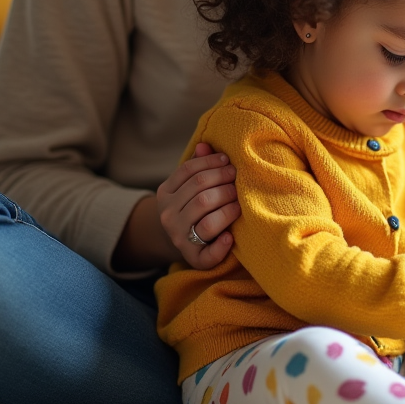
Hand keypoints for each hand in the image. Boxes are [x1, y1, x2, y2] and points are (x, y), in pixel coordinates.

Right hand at [157, 143, 240, 269]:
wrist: (184, 241)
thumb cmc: (193, 206)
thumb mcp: (190, 185)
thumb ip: (198, 166)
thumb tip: (205, 145)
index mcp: (165, 193)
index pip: (189, 171)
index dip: (212, 163)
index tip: (228, 161)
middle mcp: (168, 216)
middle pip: (201, 194)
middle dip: (224, 183)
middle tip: (239, 179)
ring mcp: (178, 237)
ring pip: (208, 220)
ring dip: (229, 209)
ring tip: (240, 203)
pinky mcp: (192, 258)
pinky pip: (209, 253)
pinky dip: (222, 245)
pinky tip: (231, 237)